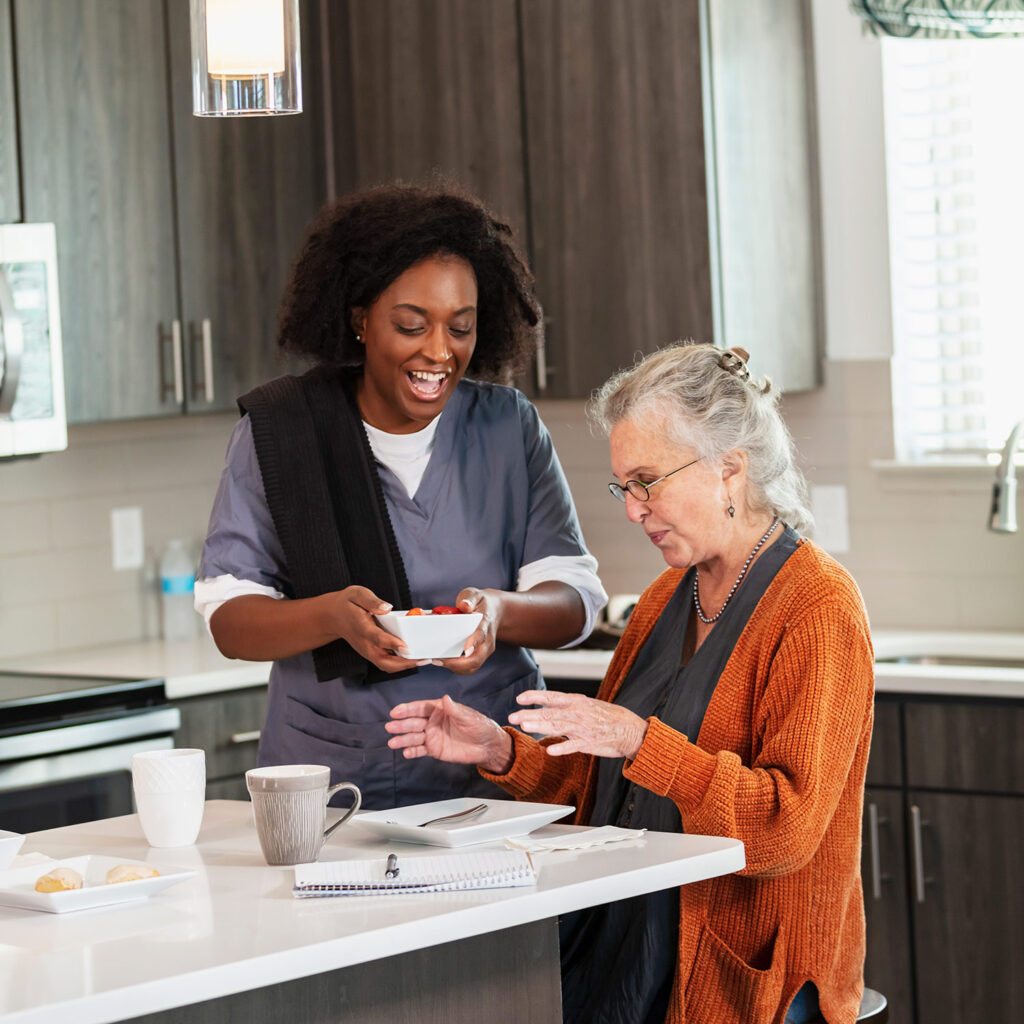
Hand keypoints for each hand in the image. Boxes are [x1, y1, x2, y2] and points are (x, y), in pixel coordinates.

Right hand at [329, 586, 429, 673]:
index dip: (392, 643)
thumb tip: (386, 607)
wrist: (333, 616)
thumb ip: (371, 601)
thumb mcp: (357, 594)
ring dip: (404, 666)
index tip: (406, 647)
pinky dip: (400, 664)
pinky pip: (386, 663)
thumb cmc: (347, 603)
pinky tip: (414, 658)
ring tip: (423, 660)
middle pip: (384, 661)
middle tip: (424, 659)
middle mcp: (365, 644)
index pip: (378, 638)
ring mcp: (367, 651)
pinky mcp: (371, 653)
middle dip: (404, 663)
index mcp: (362, 628)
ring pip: (386, 665)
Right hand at [386, 695, 513, 772]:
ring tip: (393, 742)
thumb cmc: (480, 727)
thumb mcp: (469, 717)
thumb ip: (455, 710)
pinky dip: (412, 751)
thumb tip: (445, 698)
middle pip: (413, 722)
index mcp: (439, 709)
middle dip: (402, 724)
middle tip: (390, 727)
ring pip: (414, 736)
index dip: (407, 709)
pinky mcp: (435, 749)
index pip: (420, 708)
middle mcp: (433, 722)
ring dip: (403, 739)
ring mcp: (432, 735)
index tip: (396, 712)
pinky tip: (405, 752)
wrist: (487, 746)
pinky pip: (421, 750)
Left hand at [430, 587, 502, 674]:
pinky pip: (470, 667)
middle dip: (457, 663)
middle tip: (437, 659)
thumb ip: (469, 599)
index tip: (465, 650)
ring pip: (473, 666)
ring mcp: (485, 649)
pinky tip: (444, 661)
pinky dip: (456, 667)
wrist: (495, 610)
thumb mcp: (474, 594)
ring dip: (455, 667)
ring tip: (437, 661)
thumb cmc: (481, 603)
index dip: (473, 643)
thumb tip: (464, 605)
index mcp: (486, 623)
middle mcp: (488, 640)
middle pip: (477, 658)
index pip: (481, 635)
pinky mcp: (480, 655)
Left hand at [508, 690, 648, 759]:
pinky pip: (573, 746)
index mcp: (577, 702)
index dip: (535, 696)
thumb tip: (547, 705)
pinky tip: (550, 749)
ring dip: (541, 726)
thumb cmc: (607, 717)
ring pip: (558, 726)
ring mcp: (584, 728)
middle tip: (513, 716)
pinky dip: (562, 747)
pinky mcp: (590, 743)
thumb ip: (566, 706)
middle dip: (530, 714)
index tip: (519, 698)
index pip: (552, 697)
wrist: (630, 730)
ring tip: (525, 726)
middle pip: (550, 713)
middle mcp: (578, 713)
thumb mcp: (587, 705)